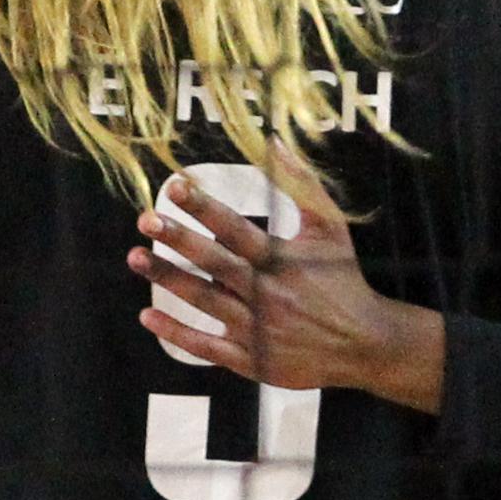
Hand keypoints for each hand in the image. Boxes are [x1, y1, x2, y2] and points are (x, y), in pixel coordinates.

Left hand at [130, 166, 447, 409]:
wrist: (365, 344)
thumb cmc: (343, 280)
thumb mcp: (330, 229)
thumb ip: (302, 184)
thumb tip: (275, 141)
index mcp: (282, 260)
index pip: (236, 229)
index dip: (204, 207)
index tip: (175, 186)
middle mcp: (267, 293)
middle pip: (215, 263)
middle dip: (178, 240)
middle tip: (145, 221)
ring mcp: (257, 328)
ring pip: (204, 301)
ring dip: (167, 280)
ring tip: (135, 258)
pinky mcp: (251, 358)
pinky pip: (207, 346)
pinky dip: (177, 334)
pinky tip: (148, 317)